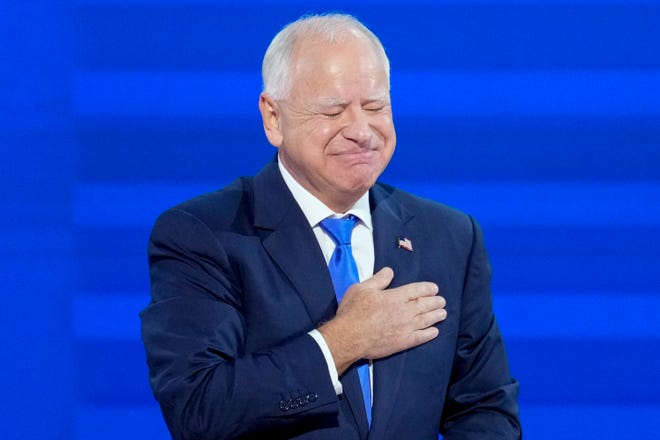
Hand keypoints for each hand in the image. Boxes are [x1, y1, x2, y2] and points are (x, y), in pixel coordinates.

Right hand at [318, 267, 446, 373]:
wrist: (348, 337)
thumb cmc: (353, 311)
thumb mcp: (361, 289)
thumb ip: (378, 280)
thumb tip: (389, 271)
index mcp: (394, 297)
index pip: (416, 290)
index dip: (427, 288)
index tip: (434, 288)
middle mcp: (403, 311)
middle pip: (424, 305)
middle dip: (435, 302)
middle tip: (442, 301)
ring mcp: (405, 328)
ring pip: (425, 320)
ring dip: (436, 316)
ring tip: (443, 313)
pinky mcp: (402, 342)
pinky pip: (420, 337)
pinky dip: (429, 334)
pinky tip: (435, 331)